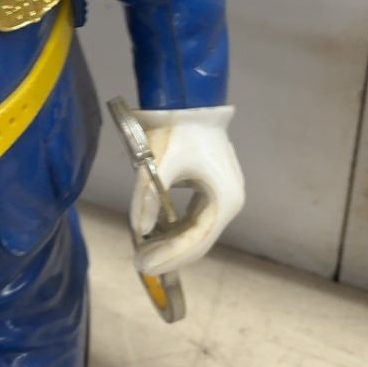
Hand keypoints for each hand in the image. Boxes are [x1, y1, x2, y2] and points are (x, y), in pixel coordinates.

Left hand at [129, 106, 242, 276]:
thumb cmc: (178, 129)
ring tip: (143, 251)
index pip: (196, 241)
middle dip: (169, 254)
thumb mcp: (159, 162)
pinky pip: (196, 218)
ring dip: (172, 243)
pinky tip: (155, 233)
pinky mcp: (213, 189)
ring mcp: (223, 196)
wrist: (191, 101)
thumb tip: (138, 229)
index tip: (143, 265)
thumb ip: (148, 197)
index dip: (169, 256)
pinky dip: (176, 228)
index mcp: (224, 199)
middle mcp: (229, 203)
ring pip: (197, 231)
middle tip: (139, 262)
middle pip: (199, 241)